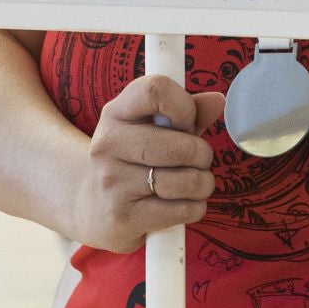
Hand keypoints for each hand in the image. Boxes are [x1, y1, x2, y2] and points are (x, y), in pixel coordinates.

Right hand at [70, 73, 221, 251]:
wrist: (92, 207)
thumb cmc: (133, 161)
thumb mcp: (151, 129)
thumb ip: (186, 113)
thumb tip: (217, 101)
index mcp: (116, 112)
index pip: (156, 90)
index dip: (185, 106)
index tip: (188, 123)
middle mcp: (108, 144)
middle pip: (179, 145)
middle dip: (202, 155)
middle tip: (199, 161)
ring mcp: (112, 182)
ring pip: (184, 180)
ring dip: (202, 184)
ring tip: (195, 184)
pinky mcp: (122, 217)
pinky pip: (180, 210)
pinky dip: (194, 208)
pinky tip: (185, 204)